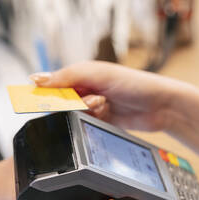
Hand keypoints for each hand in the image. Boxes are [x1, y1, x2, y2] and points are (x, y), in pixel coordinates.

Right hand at [30, 61, 195, 131]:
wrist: (162, 105)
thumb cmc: (135, 83)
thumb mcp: (98, 73)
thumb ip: (67, 76)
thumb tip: (36, 78)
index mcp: (82, 73)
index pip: (54, 84)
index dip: (51, 93)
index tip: (51, 101)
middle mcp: (86, 89)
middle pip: (64, 103)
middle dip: (76, 104)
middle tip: (95, 100)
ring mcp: (95, 106)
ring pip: (75, 116)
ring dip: (89, 112)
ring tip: (106, 105)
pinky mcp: (103, 121)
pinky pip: (88, 126)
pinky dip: (96, 121)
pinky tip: (109, 114)